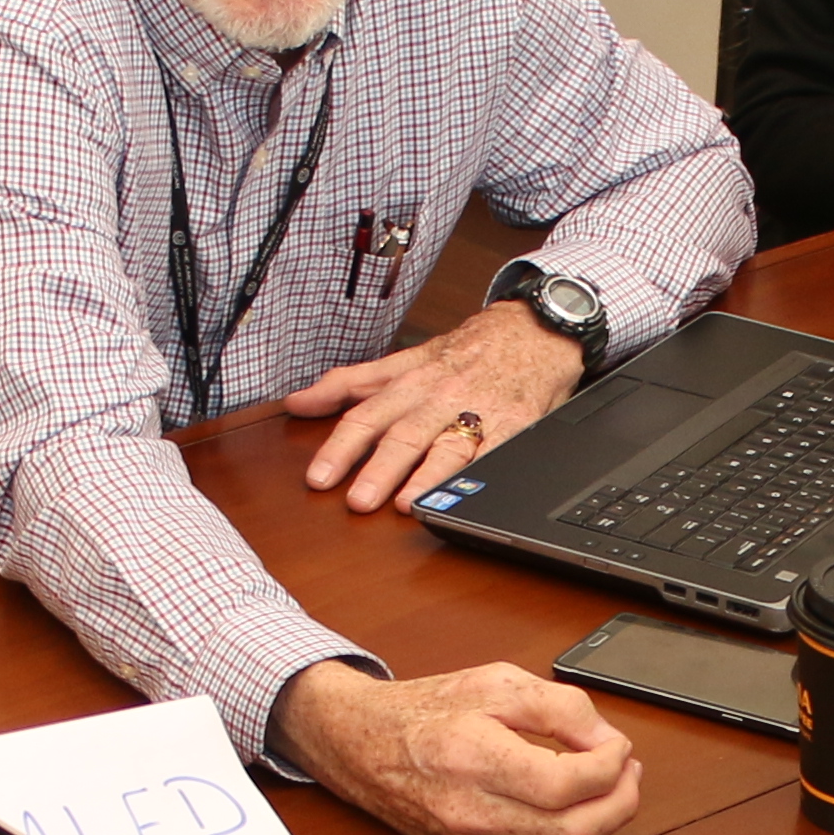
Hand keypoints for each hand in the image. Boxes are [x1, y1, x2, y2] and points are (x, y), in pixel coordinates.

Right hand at [275, 661, 645, 834]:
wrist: (362, 746)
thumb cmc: (425, 712)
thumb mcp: (495, 683)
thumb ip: (560, 707)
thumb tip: (608, 741)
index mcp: (475, 758)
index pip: (566, 784)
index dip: (609, 767)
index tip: (618, 746)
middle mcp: (473, 810)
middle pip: (575, 834)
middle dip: (621, 805)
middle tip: (630, 773)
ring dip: (606, 824)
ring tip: (615, 786)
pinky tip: (584, 806)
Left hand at [284, 306, 587, 515]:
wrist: (534, 330)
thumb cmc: (470, 349)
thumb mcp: (406, 360)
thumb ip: (352, 383)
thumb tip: (299, 402)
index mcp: (411, 382)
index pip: (367, 416)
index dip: (341, 447)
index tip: (318, 478)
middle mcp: (441, 397)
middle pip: (405, 434)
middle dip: (380, 469)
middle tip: (358, 501)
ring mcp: (480, 411)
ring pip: (448, 446)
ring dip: (426, 477)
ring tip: (406, 505)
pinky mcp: (515, 425)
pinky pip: (496, 453)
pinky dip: (481, 476)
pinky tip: (468, 497)